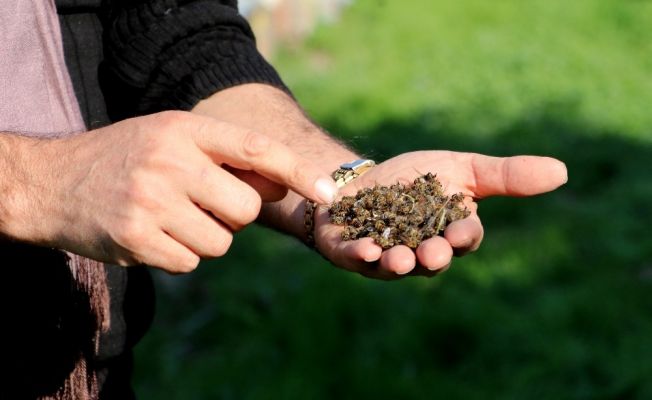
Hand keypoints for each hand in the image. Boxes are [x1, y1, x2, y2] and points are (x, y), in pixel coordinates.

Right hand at [4, 111, 337, 272]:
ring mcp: (151, 200)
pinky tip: (152, 234)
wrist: (54, 181)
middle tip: (203, 204)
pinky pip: (190, 262)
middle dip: (235, 216)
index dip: (296, 171)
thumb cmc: (128, 158)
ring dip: (206, 238)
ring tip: (171, 217)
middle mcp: (170, 161)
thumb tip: (282, 184)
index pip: (255, 149)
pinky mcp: (136, 238)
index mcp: (184, 129)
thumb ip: (227, 159)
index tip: (327, 191)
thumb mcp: (174, 139)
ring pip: (221, 242)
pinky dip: (179, 255)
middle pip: (246, 209)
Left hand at [313, 151, 567, 278]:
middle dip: (434, 256)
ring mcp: (385, 256)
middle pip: (432, 259)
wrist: (362, 179)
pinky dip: (360, 254)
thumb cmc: (415, 178)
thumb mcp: (462, 168)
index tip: (460, 232)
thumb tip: (563, 171)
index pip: (463, 238)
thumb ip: (505, 175)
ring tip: (399, 259)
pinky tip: (363, 248)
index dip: (463, 236)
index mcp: (450, 233)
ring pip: (395, 266)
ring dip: (398, 263)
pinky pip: (356, 258)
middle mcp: (420, 251)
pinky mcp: (350, 252)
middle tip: (432, 253)